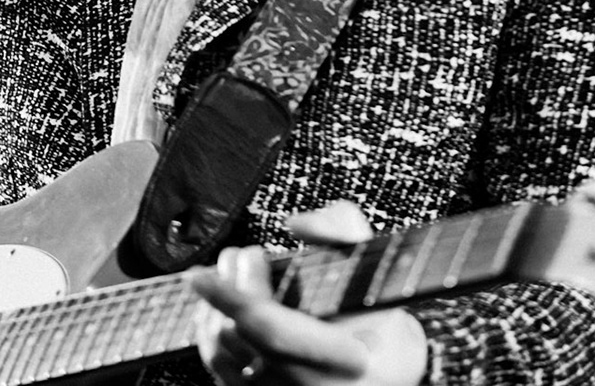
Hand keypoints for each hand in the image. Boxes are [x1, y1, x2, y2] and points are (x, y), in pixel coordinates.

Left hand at [191, 202, 427, 384]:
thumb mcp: (380, 274)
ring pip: (224, 352)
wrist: (383, 374)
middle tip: (237, 255)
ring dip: (216, 306)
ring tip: (231, 274)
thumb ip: (343, 233)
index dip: (238, 299)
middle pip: (243, 338)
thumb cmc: (379, 320)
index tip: (214, 270)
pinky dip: (211, 331)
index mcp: (349, 358)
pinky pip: (220, 369)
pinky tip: (220, 307)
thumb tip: (299, 224)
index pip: (276, 333)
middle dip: (228, 288)